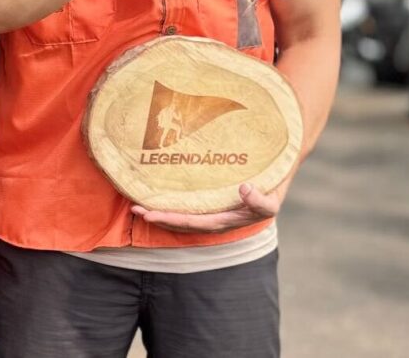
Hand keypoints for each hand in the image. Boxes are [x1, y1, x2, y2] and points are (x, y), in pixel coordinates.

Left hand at [130, 180, 285, 233]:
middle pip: (182, 223)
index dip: (172, 220)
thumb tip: (244, 189)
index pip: (194, 223)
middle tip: (135, 210)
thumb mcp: (271, 200)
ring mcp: (210, 213)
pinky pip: (186, 208)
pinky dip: (170, 206)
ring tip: (137, 206)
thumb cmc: (271, 192)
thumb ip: (260, 200)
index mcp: (225, 221)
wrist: (273, 185)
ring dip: (160, 213)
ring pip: (181, 217)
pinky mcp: (208, 204)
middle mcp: (214, 220)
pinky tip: (156, 200)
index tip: (151, 215)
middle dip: (158, 218)